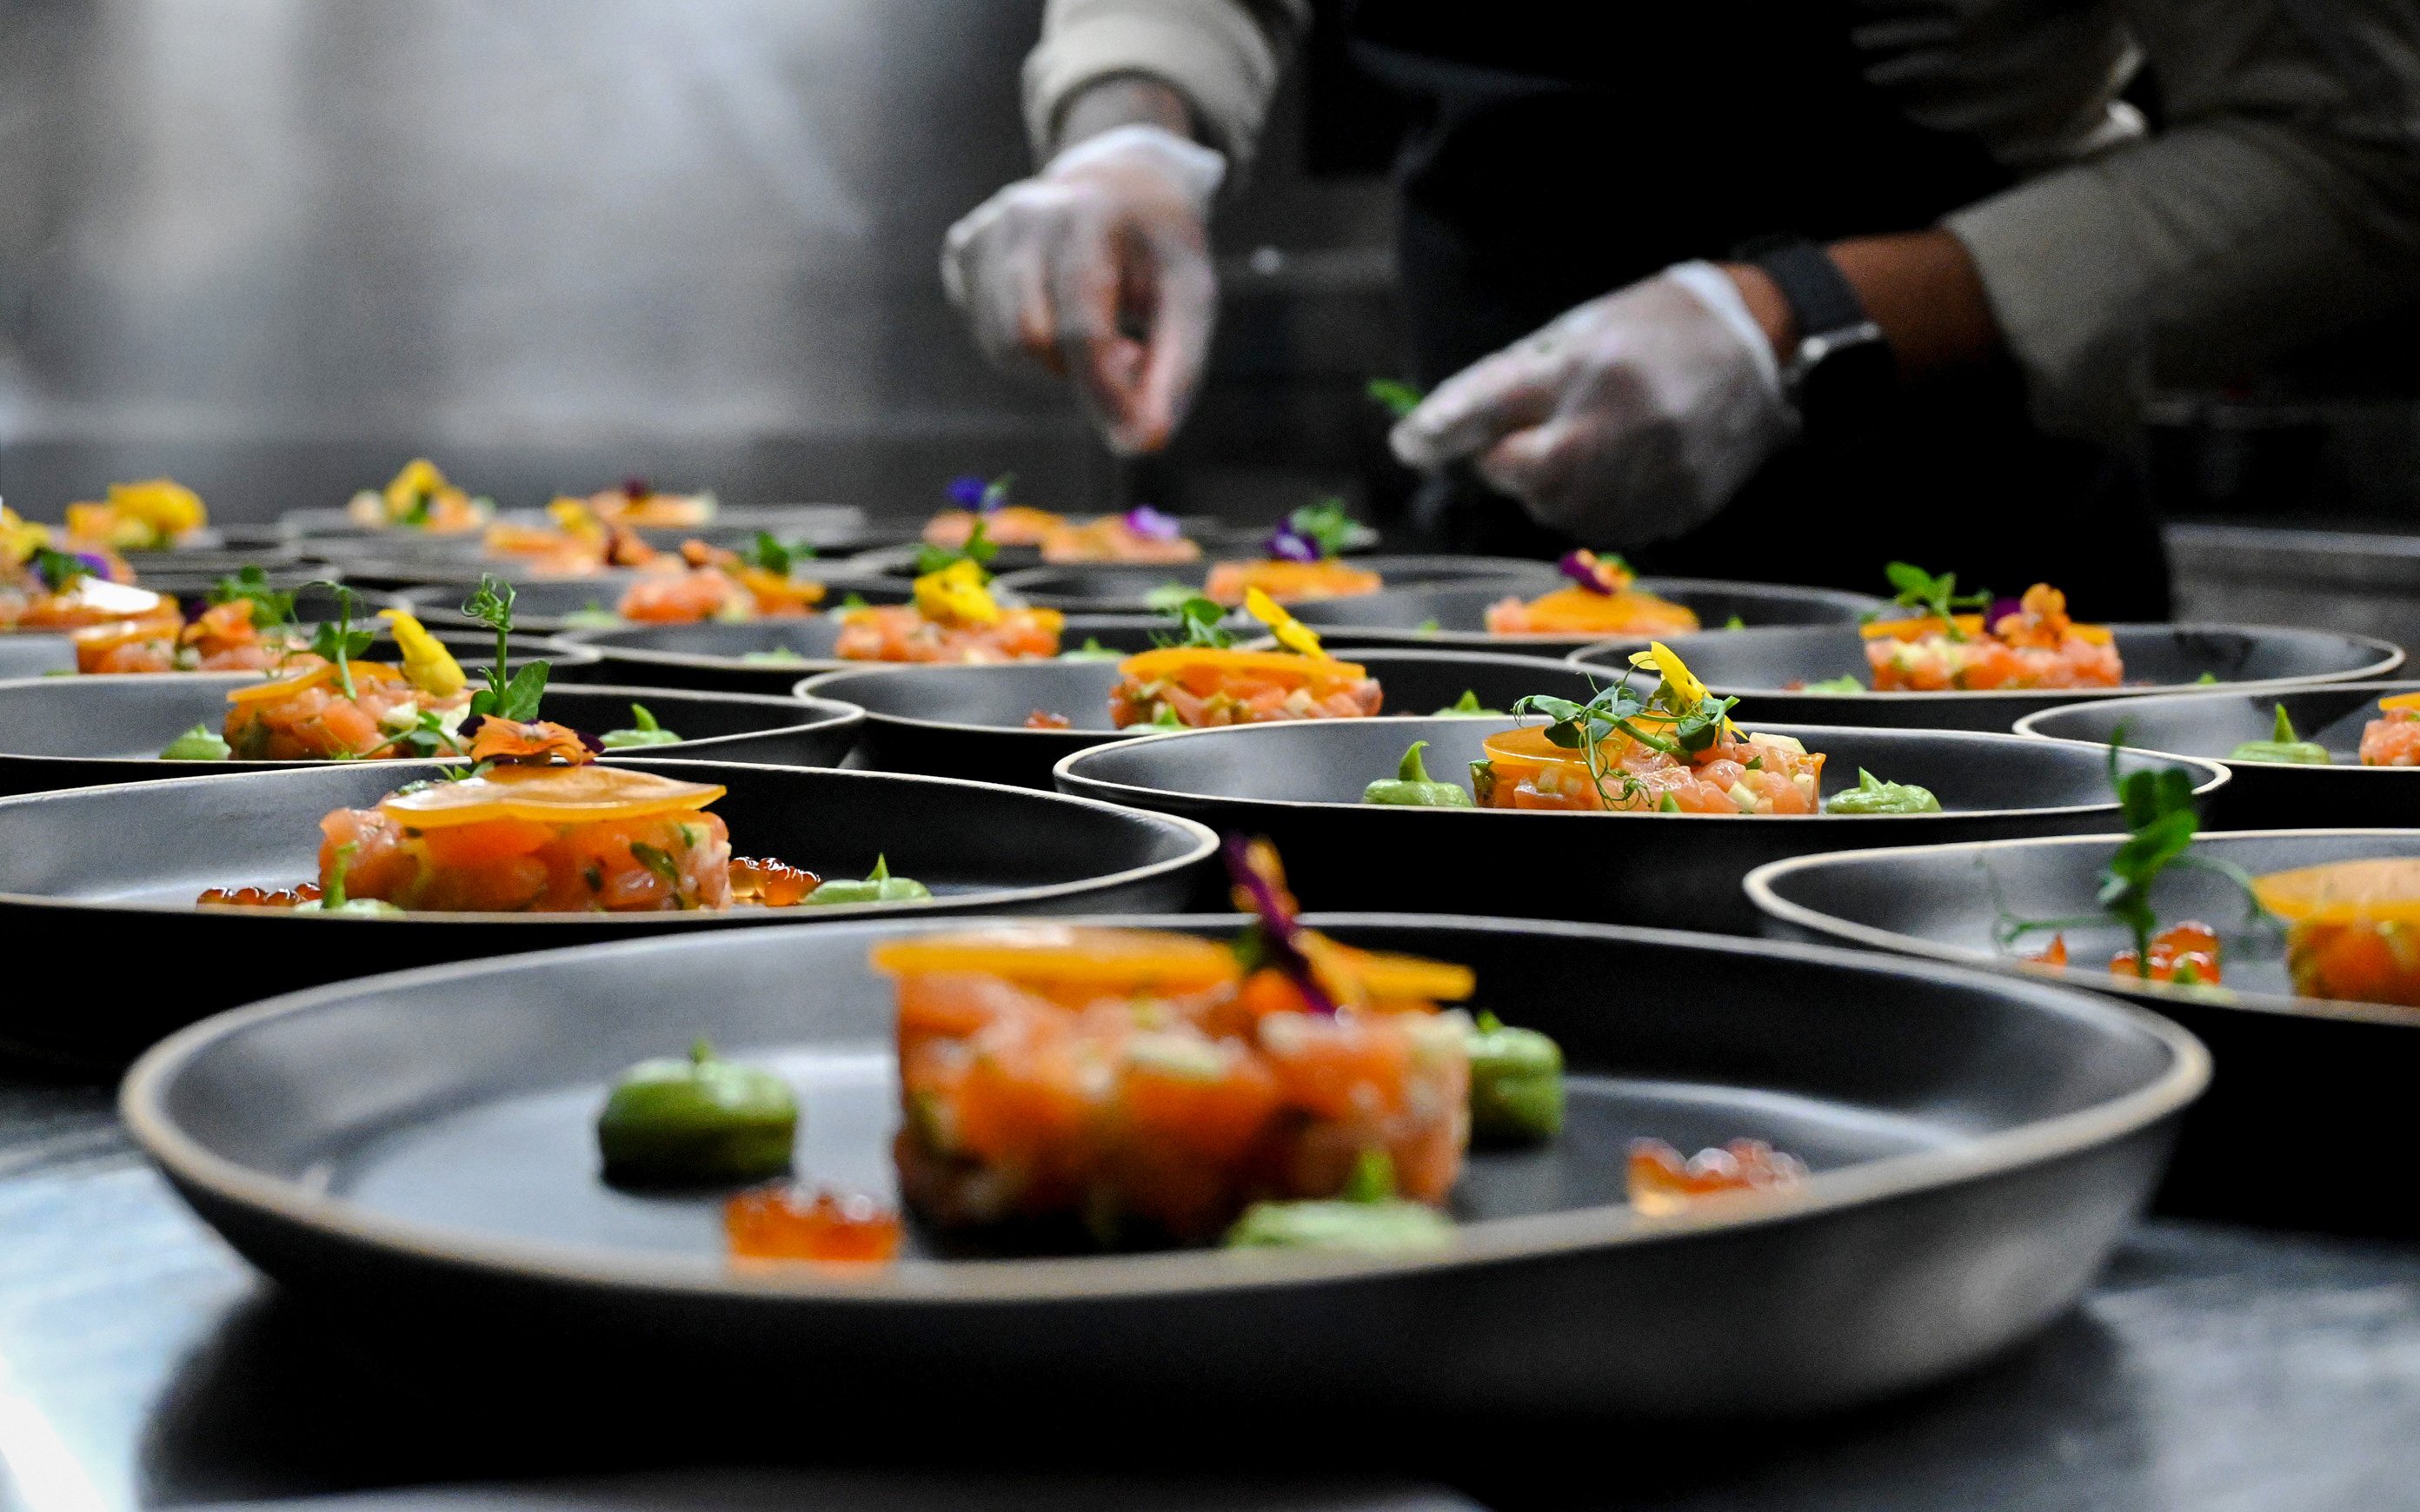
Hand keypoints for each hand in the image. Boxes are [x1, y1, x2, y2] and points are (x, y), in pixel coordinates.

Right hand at [941, 124, 1224, 454]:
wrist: (1119, 183)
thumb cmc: (1160, 249)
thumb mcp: (1189, 297)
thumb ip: (1175, 369)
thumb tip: (1145, 443)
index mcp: (1087, 214)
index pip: (1081, 327)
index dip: (1107, 393)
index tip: (1136, 439)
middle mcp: (1024, 212)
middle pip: (1030, 341)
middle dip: (1082, 374)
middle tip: (1128, 352)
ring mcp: (985, 227)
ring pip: (1004, 346)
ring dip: (1055, 364)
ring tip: (1095, 328)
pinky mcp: (962, 247)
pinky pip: (987, 333)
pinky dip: (1028, 347)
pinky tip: (1058, 311)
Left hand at [1388, 263, 1799, 544]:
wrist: (1760, 347)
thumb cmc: (1653, 329)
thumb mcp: (1581, 330)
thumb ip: (1512, 379)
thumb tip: (1440, 431)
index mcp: (1591, 364)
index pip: (1494, 404)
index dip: (1442, 429)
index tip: (1410, 443)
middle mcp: (1620, 422)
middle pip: (1521, 473)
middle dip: (1504, 462)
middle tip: (1516, 440)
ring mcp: (1654, 471)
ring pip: (1557, 508)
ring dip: (1545, 487)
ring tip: (1580, 445)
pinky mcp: (1677, 506)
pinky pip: (1603, 526)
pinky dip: (1588, 505)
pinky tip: (1614, 470)